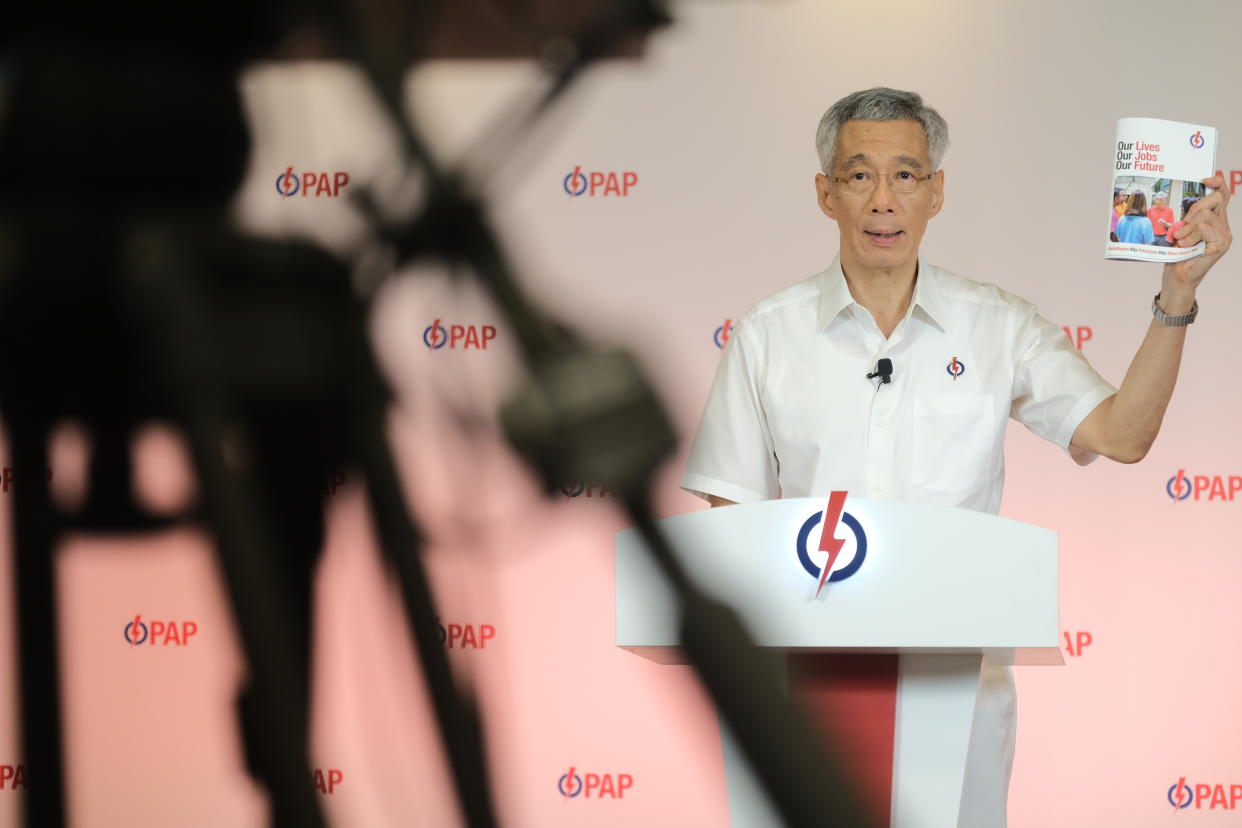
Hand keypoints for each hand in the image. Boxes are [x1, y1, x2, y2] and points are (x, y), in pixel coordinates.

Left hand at [1164, 174, 1232, 291]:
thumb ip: (1187, 217)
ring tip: (1182, 241)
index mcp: (1215, 220)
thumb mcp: (1180, 230)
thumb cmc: (1177, 255)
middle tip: (1182, 228)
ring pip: (1205, 215)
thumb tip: (1183, 205)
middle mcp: (1223, 225)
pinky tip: (1186, 246)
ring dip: (1188, 228)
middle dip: (1194, 209)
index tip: (1204, 179)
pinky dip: (1190, 235)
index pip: (1222, 195)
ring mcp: (1225, 234)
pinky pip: (1204, 227)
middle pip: (1215, 199)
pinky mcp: (1222, 243)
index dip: (1217, 183)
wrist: (1177, 277)